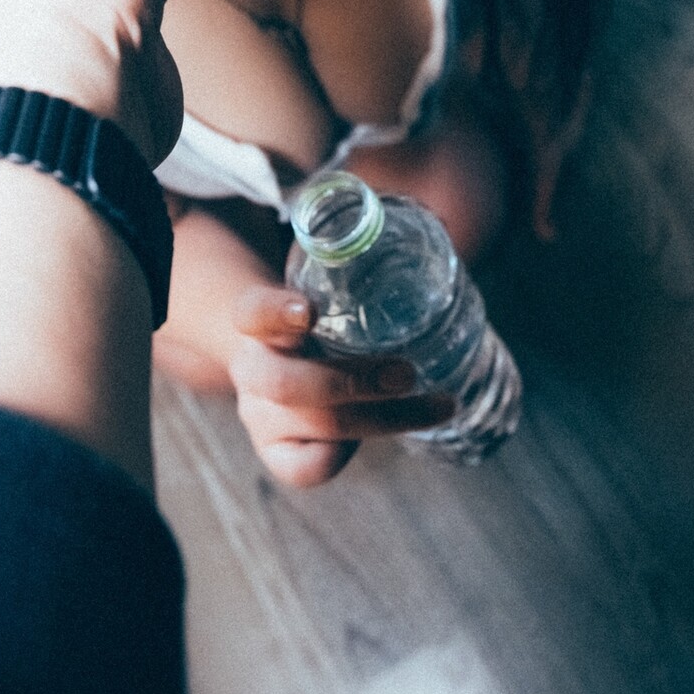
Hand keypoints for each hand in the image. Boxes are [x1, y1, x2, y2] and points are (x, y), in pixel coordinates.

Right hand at [227, 286, 455, 487]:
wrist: (279, 372)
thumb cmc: (320, 326)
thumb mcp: (325, 294)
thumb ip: (361, 269)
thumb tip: (440, 226)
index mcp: (258, 323)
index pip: (253, 313)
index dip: (276, 313)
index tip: (310, 310)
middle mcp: (253, 370)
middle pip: (286, 383)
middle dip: (353, 382)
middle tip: (408, 372)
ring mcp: (260, 416)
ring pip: (317, 424)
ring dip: (385, 418)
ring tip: (440, 404)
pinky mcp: (277, 453)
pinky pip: (309, 467)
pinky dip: (348, 454)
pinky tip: (388, 434)